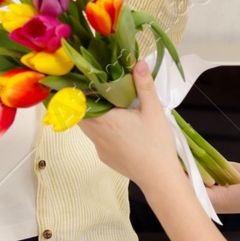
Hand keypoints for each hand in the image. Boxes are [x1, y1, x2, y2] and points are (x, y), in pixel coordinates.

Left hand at [78, 60, 185, 191]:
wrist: (159, 178)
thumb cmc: (156, 143)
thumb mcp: (153, 111)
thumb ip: (144, 85)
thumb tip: (138, 62)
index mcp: (105, 119)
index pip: (79, 101)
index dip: (80, 89)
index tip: (86, 79)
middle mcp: (96, 134)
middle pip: (81, 113)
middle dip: (88, 101)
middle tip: (101, 89)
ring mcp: (99, 148)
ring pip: (89, 126)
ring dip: (95, 115)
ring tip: (111, 106)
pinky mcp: (105, 157)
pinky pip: (98, 139)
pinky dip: (103, 129)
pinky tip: (120, 127)